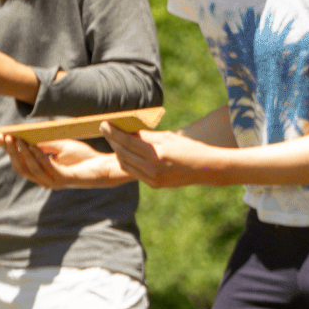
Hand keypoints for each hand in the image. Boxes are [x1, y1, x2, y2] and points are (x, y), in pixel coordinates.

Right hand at [1, 134, 129, 187]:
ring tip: (18, 139)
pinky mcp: (64, 180)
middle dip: (11, 151)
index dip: (9, 150)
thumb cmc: (83, 156)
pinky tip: (33, 146)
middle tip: (4, 137)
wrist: (103, 166)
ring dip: (23, 153)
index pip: (20, 162)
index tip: (0, 136)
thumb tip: (25, 135)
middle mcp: (44, 179)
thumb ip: (44, 143)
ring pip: (32, 168)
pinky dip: (39, 156)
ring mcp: (53, 181)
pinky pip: (47, 167)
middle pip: (21, 167)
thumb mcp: (60, 146)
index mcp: (42, 172)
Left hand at [102, 125, 217, 187]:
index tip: (104, 124)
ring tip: (113, 140)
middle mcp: (152, 167)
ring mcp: (152, 178)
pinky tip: (124, 153)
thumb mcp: (168, 137)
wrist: (205, 168)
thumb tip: (128, 131)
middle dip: (111, 140)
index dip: (113, 132)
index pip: (127, 141)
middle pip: (123, 153)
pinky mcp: (154, 184)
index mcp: (156, 153)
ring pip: (125, 164)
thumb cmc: (188, 147)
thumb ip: (147, 135)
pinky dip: (126, 162)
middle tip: (104, 130)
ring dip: (117, 152)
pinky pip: (134, 172)